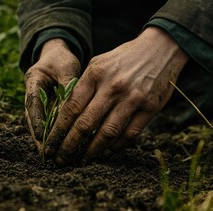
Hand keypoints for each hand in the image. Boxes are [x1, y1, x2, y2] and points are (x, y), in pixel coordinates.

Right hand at [24, 39, 80, 151]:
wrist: (56, 56)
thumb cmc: (62, 61)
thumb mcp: (66, 67)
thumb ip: (68, 85)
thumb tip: (72, 106)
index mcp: (33, 80)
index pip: (33, 102)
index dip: (37, 120)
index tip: (41, 135)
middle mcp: (31, 93)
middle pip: (33, 117)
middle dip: (38, 137)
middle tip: (45, 153)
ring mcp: (35, 102)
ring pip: (38, 123)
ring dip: (43, 139)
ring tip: (49, 156)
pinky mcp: (43, 108)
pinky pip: (46, 122)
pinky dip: (50, 134)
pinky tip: (56, 147)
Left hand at [45, 27, 188, 164]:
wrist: (162, 48)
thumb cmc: (125, 58)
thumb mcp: (99, 63)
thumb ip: (83, 85)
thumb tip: (66, 111)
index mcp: (96, 74)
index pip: (71, 107)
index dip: (58, 129)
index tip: (50, 143)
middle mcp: (113, 87)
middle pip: (85, 123)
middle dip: (70, 145)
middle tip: (61, 159)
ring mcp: (133, 98)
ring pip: (108, 132)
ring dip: (93, 150)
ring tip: (83, 159)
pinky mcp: (150, 108)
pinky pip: (130, 134)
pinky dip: (117, 146)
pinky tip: (107, 152)